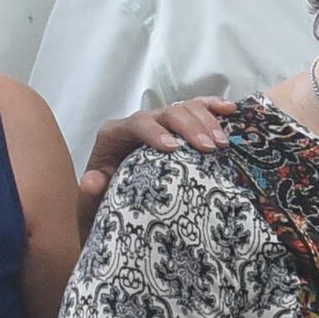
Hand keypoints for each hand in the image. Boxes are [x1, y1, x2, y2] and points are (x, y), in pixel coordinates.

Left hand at [77, 94, 237, 214]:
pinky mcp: (176, 130)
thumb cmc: (105, 206)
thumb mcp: (92, 205)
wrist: (117, 209)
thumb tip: (92, 180)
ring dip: (207, 120)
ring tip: (223, 142)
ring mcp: (159, 125)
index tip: (174, 149)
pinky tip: (229, 110)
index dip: (155, 132)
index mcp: (115, 136)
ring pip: (184, 108)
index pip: (136, 123)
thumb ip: (89, 195)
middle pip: (166, 112)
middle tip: (210, 148)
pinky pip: (195, 111)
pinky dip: (212, 109)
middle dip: (189, 127)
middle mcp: (138, 124)